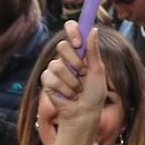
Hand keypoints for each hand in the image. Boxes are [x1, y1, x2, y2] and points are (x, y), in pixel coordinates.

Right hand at [41, 20, 107, 144]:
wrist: (84, 114)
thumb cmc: (94, 94)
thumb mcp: (97, 71)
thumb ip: (93, 51)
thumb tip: (93, 30)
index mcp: (79, 52)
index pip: (71, 30)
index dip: (73, 31)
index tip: (78, 43)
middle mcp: (65, 58)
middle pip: (62, 46)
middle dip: (75, 62)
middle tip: (82, 73)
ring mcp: (55, 69)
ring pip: (57, 65)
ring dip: (71, 80)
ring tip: (77, 89)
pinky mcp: (47, 81)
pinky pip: (51, 78)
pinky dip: (64, 89)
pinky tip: (69, 95)